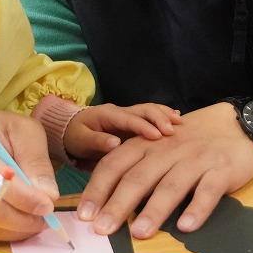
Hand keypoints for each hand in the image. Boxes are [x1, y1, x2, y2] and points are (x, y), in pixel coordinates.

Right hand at [0, 110, 58, 240]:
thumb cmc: (1, 132)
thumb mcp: (26, 133)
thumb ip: (37, 161)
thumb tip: (47, 195)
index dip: (23, 197)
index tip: (47, 206)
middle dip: (19, 219)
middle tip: (42, 220)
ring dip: (8, 230)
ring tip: (30, 222)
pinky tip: (9, 224)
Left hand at [64, 103, 180, 166]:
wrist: (72, 131)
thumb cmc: (76, 137)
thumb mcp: (81, 141)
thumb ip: (97, 141)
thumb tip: (115, 144)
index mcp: (108, 114)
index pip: (128, 118)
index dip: (143, 126)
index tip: (158, 136)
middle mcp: (121, 111)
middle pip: (144, 109)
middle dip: (160, 117)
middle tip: (173, 130)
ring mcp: (129, 116)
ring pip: (150, 110)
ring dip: (165, 116)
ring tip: (180, 125)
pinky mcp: (134, 123)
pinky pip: (151, 117)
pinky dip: (165, 117)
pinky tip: (179, 122)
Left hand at [76, 102, 252, 238]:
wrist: (238, 125)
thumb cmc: (192, 142)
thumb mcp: (159, 147)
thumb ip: (137, 168)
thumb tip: (108, 204)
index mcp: (147, 145)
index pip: (115, 164)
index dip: (98, 189)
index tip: (84, 215)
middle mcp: (167, 150)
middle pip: (138, 177)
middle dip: (118, 204)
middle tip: (102, 229)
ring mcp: (195, 160)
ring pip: (171, 185)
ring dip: (154, 210)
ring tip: (139, 233)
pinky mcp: (221, 170)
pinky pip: (207, 191)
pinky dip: (197, 209)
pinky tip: (186, 227)